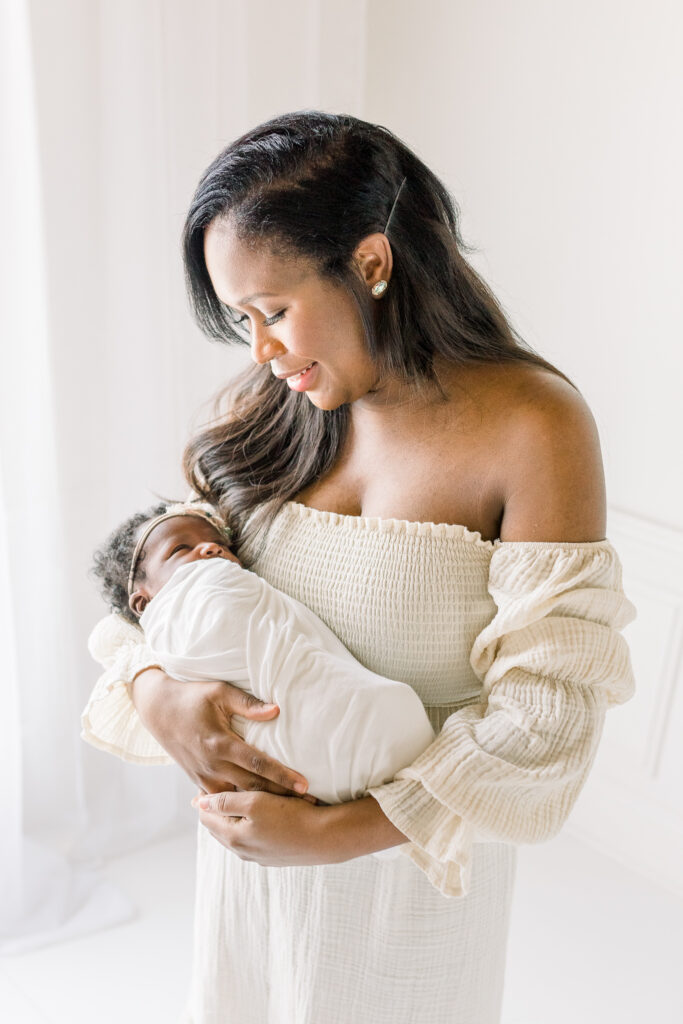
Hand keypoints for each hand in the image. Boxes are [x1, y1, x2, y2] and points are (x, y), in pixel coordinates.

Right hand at [130, 668, 312, 799]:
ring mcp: (204, 777)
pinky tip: (262, 813)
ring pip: (239, 797)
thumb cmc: (192, 697)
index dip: (281, 775)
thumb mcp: (219, 693)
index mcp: (220, 743)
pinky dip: (243, 806)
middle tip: (310, 804)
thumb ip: (248, 704)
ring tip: (292, 811)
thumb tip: (276, 711)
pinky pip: (225, 799)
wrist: (158, 710)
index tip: (304, 785)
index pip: (258, 763)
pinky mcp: (199, 782)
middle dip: (281, 796)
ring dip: (264, 805)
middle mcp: (212, 765)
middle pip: (253, 786)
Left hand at [192, 791, 408, 865]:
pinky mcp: (273, 857)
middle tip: (218, 786)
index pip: (206, 818)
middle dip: (215, 809)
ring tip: (237, 798)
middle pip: (218, 828)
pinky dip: (248, 826)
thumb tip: (200, 803)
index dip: (204, 798)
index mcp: (233, 837)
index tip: (208, 779)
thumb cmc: (290, 816)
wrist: (325, 838)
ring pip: (235, 834)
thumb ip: (226, 802)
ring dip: (232, 818)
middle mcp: (242, 851)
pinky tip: (259, 815)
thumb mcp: (255, 802)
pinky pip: (251, 839)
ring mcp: (258, 856)